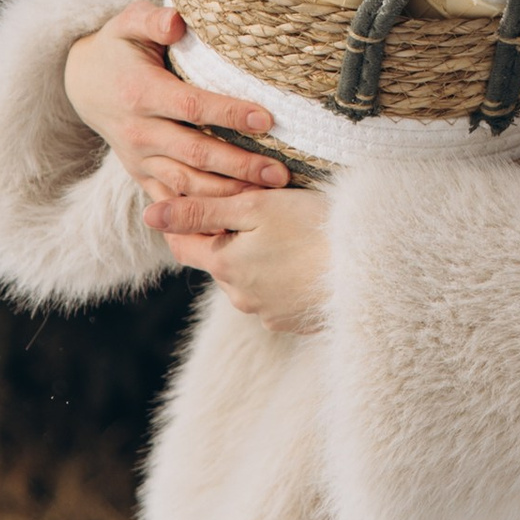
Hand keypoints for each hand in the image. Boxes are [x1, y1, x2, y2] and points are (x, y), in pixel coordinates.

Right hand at [62, 0, 288, 225]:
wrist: (83, 82)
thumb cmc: (119, 47)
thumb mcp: (129, 22)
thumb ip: (152, 19)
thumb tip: (176, 21)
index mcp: (141, 93)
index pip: (192, 107)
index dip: (230, 113)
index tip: (267, 119)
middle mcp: (139, 131)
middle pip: (196, 153)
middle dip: (239, 166)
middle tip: (280, 174)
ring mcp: (139, 158)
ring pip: (186, 184)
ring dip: (226, 194)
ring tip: (268, 196)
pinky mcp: (140, 175)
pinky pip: (171, 201)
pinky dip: (199, 215)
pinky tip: (231, 220)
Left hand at [139, 176, 331, 331]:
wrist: (370, 269)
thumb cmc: (313, 226)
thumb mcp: (255, 208)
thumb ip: (202, 211)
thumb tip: (148, 215)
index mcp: (224, 266)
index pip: (183, 245)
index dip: (183, 220)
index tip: (199, 197)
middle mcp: (239, 297)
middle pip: (220, 261)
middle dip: (229, 237)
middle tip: (259, 208)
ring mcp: (268, 314)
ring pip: (248, 279)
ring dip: (257, 257)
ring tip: (288, 231)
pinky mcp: (294, 322)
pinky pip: (275, 295)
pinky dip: (282, 276)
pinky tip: (304, 256)